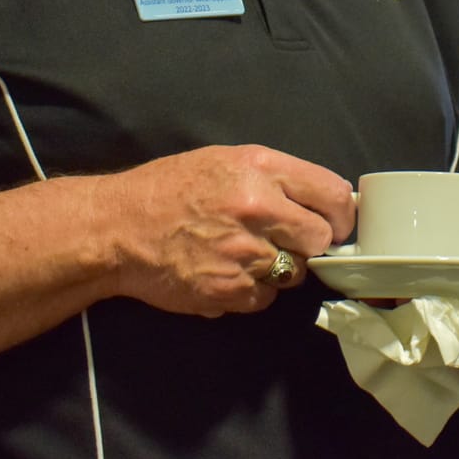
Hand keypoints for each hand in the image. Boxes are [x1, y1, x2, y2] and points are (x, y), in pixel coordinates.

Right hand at [93, 145, 353, 317]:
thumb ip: (275, 177)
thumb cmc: (168, 190)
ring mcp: (245, 252)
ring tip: (244, 253)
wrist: (116, 228)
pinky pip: (265, 297)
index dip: (341, 213)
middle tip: (286, 240)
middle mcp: (258, 208)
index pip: (333, 193)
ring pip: (294, 272)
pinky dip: (251, 290)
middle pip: (320, 238)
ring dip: (278, 268)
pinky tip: (226, 271)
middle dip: (309, 243)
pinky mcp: (230, 289)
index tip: (337, 222)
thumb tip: (325, 200)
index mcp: (260, 168)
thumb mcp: (224, 161)